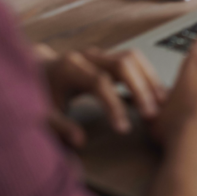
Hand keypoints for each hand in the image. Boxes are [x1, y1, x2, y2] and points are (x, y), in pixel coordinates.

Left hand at [40, 46, 166, 147]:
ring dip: (149, 79)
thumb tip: (80, 141)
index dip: (114, 106)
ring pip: (133, 57)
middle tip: (151, 113)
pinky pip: (133, 61)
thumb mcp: (42, 113)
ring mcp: (100, 54)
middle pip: (123, 63)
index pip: (100, 83)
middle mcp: (88, 56)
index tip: (123, 128)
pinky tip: (155, 93)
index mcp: (69, 68)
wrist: (35, 71)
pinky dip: (146, 75)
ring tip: (161, 102)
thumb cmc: (39, 94)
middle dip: (140, 88)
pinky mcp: (108, 57)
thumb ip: (60, 126)